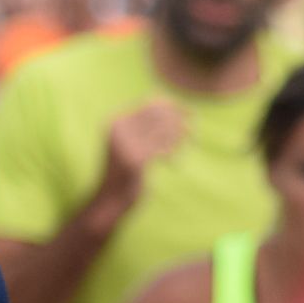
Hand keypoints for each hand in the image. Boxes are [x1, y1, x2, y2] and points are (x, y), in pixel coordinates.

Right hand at [95, 100, 187, 215]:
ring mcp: (125, 144)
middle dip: (179, 121)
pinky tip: (173, 164)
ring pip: (163, 131)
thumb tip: (170, 103)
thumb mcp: (131, 143)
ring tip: (186, 146)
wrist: (111, 199)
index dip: (173, 107)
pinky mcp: (134, 160)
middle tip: (192, 132)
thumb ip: (145, 124)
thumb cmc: (125, 170)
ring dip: (179, 138)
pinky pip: (162, 149)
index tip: (190, 114)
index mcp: (115, 121)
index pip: (150, 104)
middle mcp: (117, 129)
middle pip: (159, 115)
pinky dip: (173, 155)